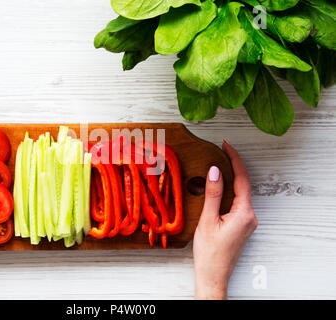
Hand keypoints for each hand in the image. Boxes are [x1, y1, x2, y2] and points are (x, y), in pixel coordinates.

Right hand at [193, 140, 257, 299]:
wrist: (213, 276)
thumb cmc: (209, 253)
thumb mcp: (208, 220)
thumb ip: (213, 194)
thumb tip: (214, 171)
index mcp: (244, 214)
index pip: (241, 179)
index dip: (234, 160)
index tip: (226, 146)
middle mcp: (250, 217)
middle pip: (243, 184)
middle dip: (232, 166)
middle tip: (221, 151)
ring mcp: (247, 222)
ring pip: (240, 194)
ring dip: (230, 179)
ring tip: (217, 165)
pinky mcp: (241, 226)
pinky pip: (237, 202)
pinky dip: (228, 191)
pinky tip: (218, 187)